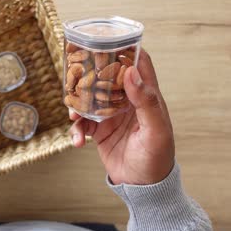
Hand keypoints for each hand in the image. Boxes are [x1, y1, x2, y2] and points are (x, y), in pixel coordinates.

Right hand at [69, 50, 174, 184]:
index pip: (139, 65)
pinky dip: (77, 131)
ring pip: (90, 101)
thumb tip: (131, 72)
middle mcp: (128, 103)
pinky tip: (78, 142)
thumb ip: (146, 102)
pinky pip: (83, 125)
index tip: (109, 43)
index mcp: (146, 98)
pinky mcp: (100, 132)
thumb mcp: (156, 131)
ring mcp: (112, 117)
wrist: (142, 187)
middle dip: (91, 77)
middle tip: (77, 75)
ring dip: (78, 107)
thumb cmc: (157, 159)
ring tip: (73, 117)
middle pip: (107, 79)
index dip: (126, 51)